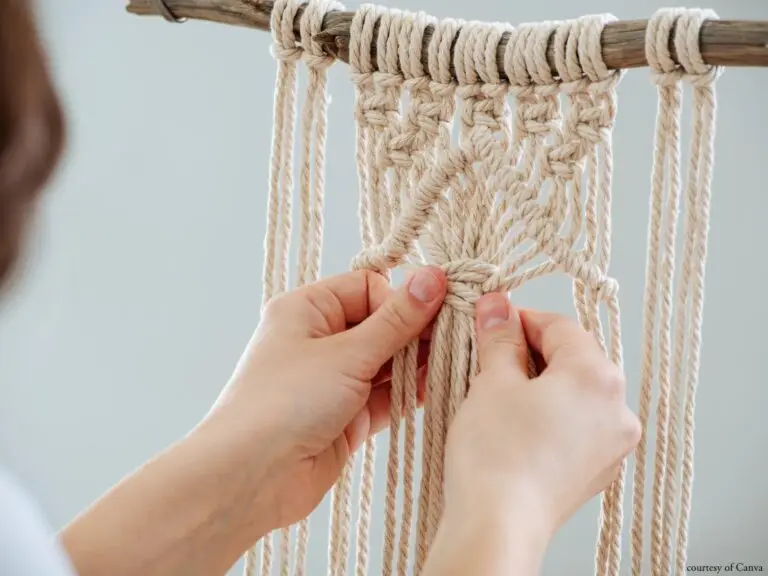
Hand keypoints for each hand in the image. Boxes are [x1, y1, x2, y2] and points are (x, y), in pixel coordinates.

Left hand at [206, 267, 447, 533]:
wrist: (251, 477)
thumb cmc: (284, 402)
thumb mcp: (347, 353)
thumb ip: (396, 320)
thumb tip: (432, 277)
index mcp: (307, 310)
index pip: (367, 287)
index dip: (400, 299)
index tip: (434, 312)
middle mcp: (319, 341)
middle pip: (381, 324)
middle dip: (416, 331)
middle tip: (455, 334)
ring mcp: (333, 380)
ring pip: (386, 362)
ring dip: (416, 363)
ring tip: (454, 359)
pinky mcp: (346, 416)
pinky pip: (385, 396)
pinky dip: (409, 392)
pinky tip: (437, 385)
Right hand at [428, 293, 640, 573]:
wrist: (498, 526)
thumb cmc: (495, 456)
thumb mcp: (492, 382)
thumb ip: (500, 338)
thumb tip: (497, 306)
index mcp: (597, 377)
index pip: (560, 326)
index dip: (521, 319)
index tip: (492, 320)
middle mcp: (617, 408)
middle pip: (574, 358)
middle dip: (531, 351)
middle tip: (490, 354)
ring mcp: (612, 443)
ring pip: (576, 392)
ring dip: (541, 382)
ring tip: (500, 390)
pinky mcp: (599, 469)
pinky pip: (578, 424)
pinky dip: (552, 414)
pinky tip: (517, 423)